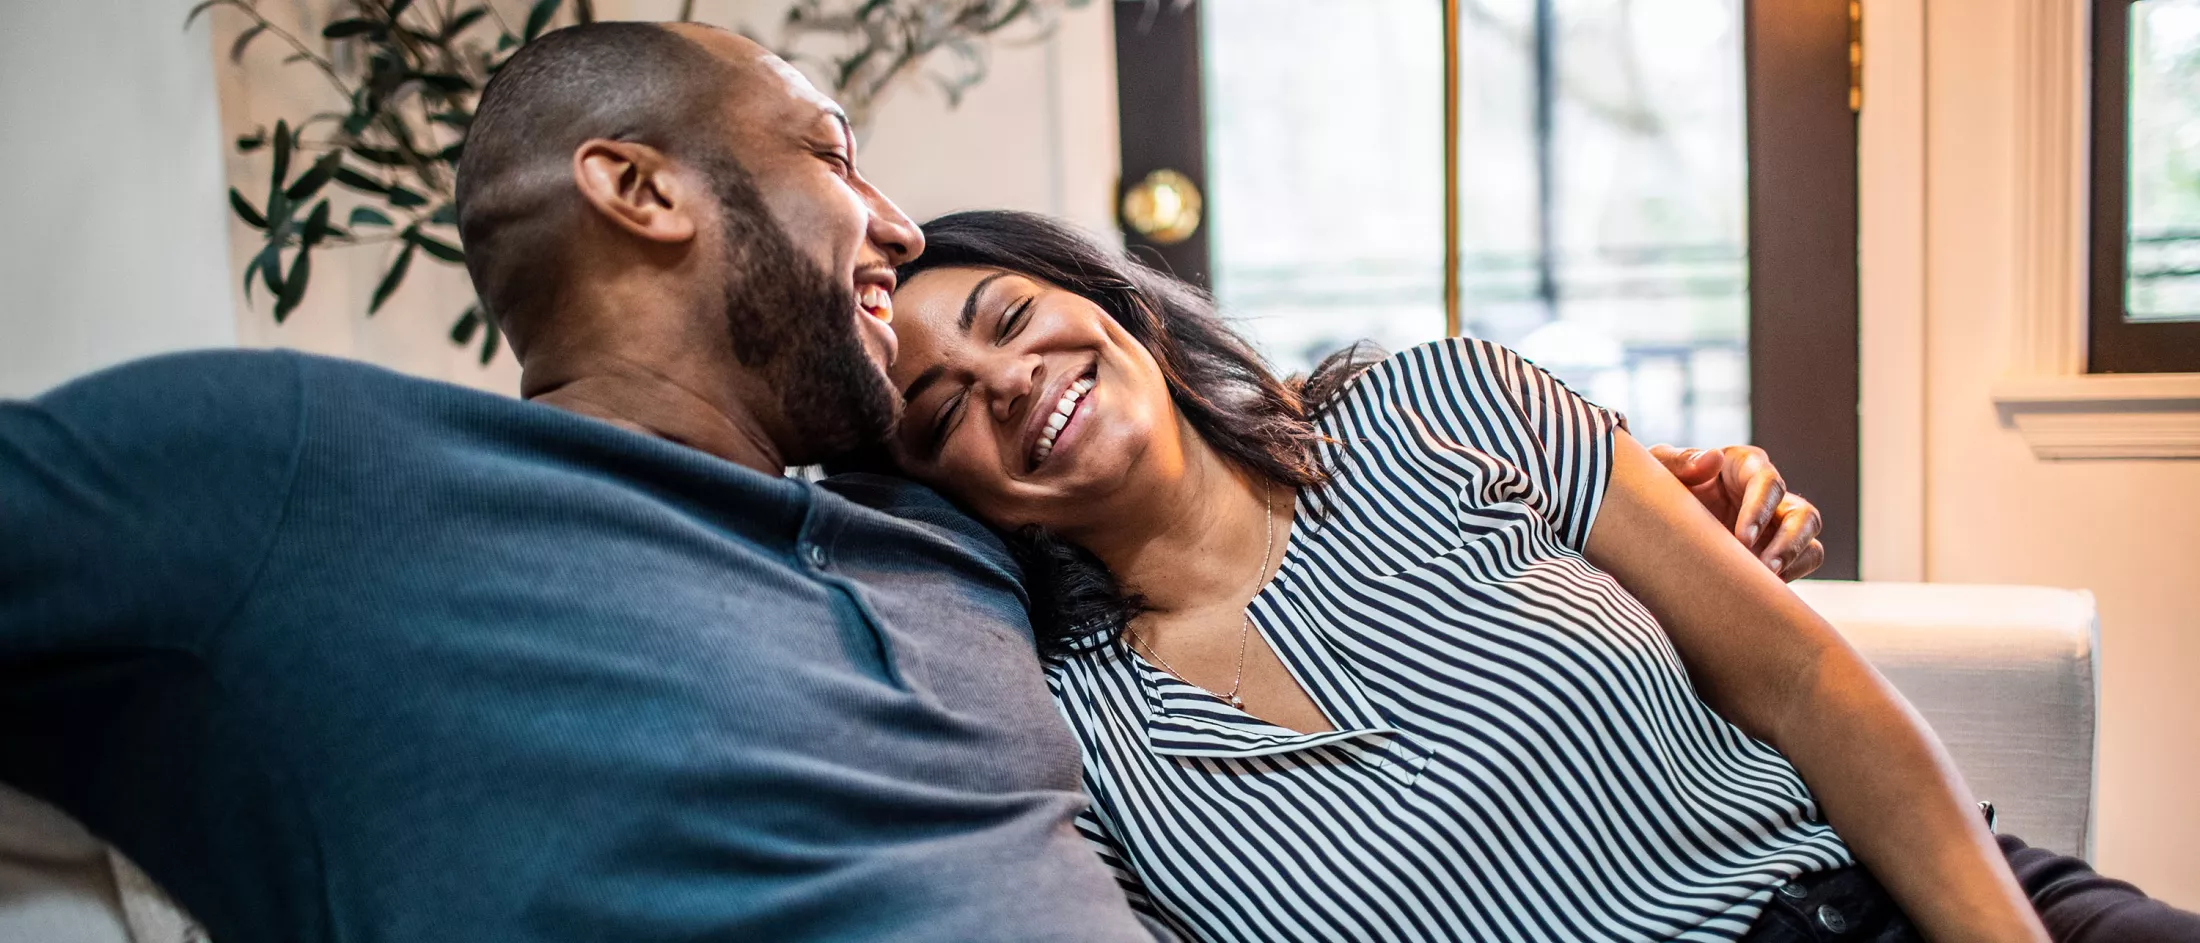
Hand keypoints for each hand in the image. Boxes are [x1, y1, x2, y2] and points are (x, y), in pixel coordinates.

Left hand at [1646, 444, 1824, 580]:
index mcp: (1743, 466)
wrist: (1655, 521)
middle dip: (1789, 542)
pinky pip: (1802, 563)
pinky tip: (1763, 590)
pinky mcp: (1776, 551)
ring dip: (1795, 561)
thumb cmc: (1660, 485)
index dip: (1761, 509)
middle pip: (1803, 513)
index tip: (1742, 538)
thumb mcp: (1660, 468)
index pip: (1767, 482)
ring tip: (1768, 582)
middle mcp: (1768, 495)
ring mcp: (1776, 524)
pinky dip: (1792, 576)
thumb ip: (1680, 462)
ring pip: (1809, 540)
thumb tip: (1712, 459)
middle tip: (1764, 568)